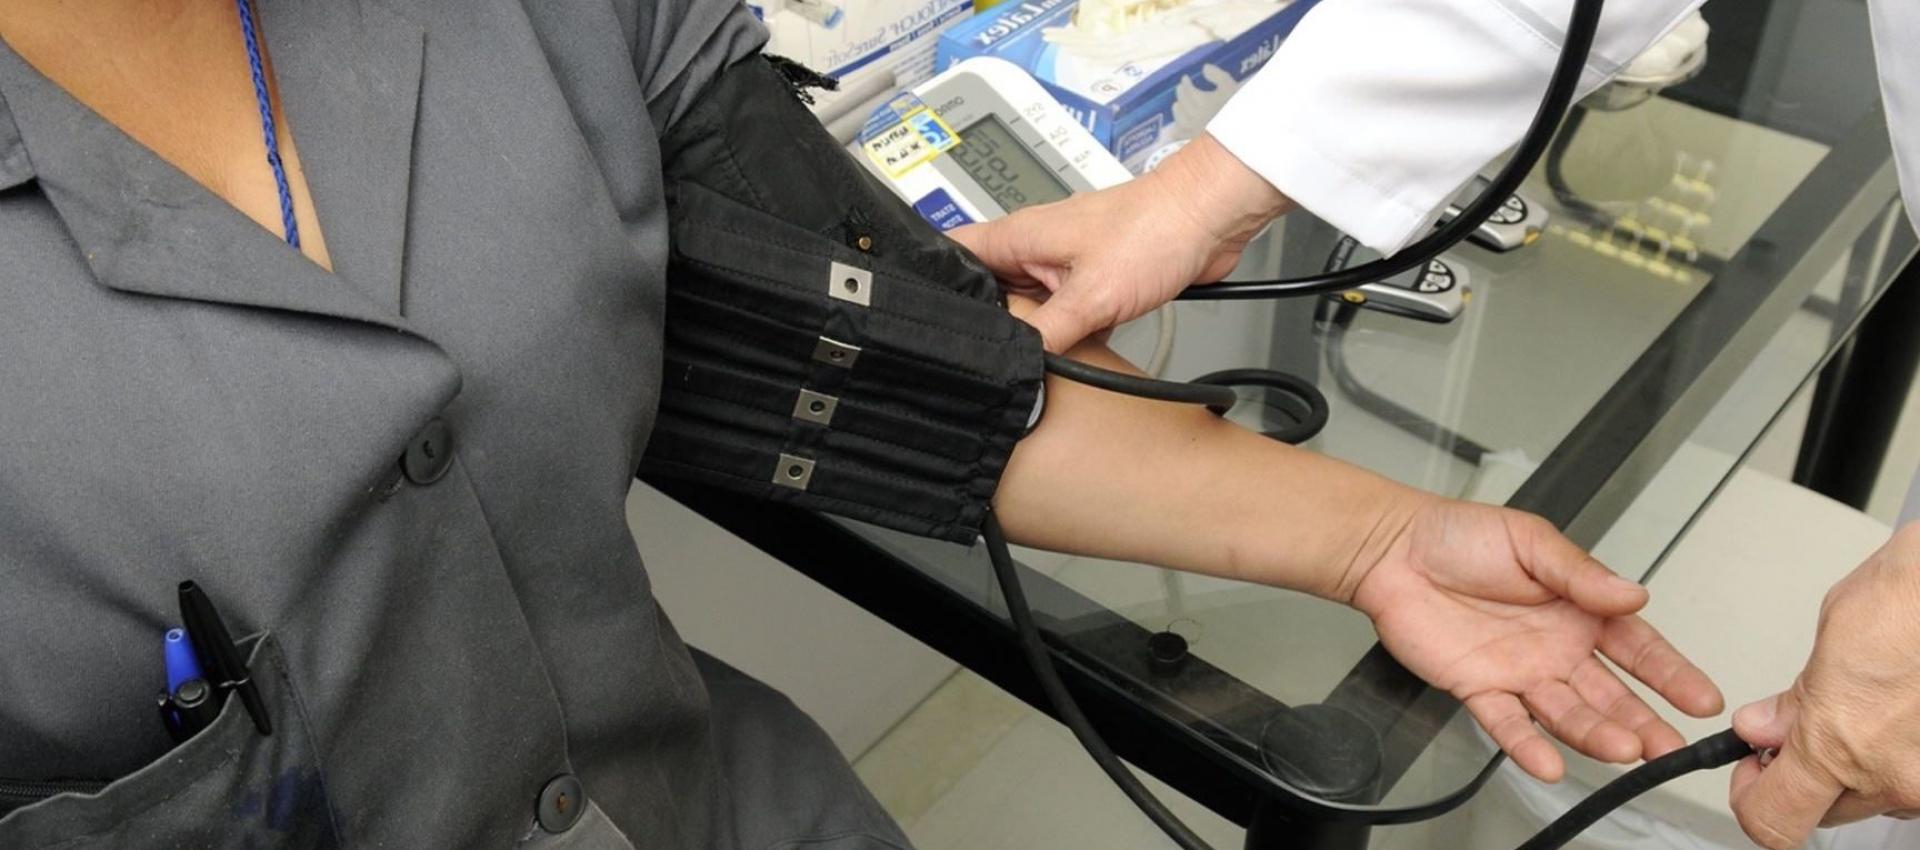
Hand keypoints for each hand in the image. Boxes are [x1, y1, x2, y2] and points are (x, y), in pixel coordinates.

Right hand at [948, 133, 1292, 351]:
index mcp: (1018, 237)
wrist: (1209, 219)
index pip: (952, 254)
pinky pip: (1061, 313)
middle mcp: (1033, 248)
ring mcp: (1062, 265)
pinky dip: (1061, 332)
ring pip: (1025, 304)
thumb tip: (1013, 363)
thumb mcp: (1091, 296)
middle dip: (984, 321)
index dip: (933, 285)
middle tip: (978, 357)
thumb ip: (1046, 333)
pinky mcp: (1091, 280)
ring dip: (1027, 329)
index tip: (928, 322)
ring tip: (1022, 358)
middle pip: (986, 289)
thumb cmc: (1154, 230)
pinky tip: (1065, 354)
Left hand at [1351, 498, 1724, 781]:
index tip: (1702, 699)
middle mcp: (1557, 648)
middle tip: (1669, 747)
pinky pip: (1508, 724)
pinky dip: (1528, 746)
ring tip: (1623, 750)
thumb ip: (1581, 573)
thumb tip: (1634, 595)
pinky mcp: (1479, 689)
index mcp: (1580, 609)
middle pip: (1609, 694)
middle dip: (1643, 721)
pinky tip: (1550, 764)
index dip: (1671, 674)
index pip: (1638, 648)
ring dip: (1595, 734)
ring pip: (1566, 713)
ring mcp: (1520, 673)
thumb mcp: (1530, 541)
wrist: (1393, 550)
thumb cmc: (1459, 536)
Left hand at [1728, 524, 1919, 848]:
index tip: (1751, 771)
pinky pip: (1910, 780)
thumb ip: (1795, 700)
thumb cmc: (1911, 601)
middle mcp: (1890, 778)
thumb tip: (1762, 728)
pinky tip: (1896, 716)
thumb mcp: (1831, 640)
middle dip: (1804, 776)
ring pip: (1870, 797)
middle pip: (1821, 810)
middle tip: (1802, 732)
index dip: (1751, 798)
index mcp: (1836, 747)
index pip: (1770, 823)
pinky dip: (1896, 756)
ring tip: (1862, 711)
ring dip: (1854, 767)